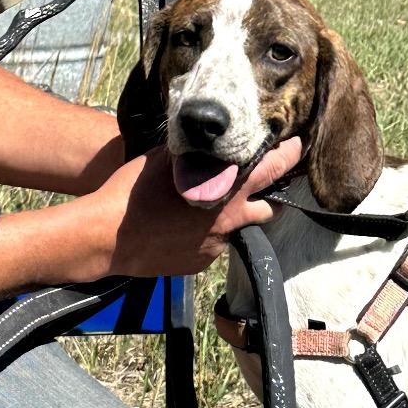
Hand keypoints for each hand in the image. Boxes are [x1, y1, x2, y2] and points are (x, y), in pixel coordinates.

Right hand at [94, 138, 302, 277]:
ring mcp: (220, 244)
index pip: (274, 168)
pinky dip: (210, 236)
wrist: (110, 237)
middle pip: (273, 209)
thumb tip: (206, 144)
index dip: (289, 155)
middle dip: (273, 198)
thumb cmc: (133, 191)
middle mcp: (232, 218)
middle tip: (264, 188)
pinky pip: (217, 246)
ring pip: (243, 229)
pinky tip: (187, 229)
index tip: (297, 147)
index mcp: (227, 187)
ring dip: (239, 219)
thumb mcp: (166, 159)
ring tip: (221, 209)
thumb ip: (195, 154)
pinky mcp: (205, 262)